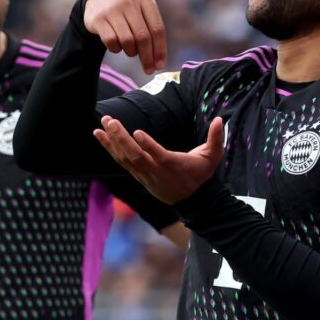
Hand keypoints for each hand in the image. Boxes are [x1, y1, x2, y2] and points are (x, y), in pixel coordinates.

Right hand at [84, 0, 166, 74]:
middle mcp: (130, 1)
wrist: (98, 0)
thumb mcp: (141, 12)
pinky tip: (117, 46)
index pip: (157, 29)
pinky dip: (116, 49)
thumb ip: (150, 31)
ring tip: (130, 50)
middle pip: (143, 37)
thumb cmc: (126, 12)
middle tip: (148, 70)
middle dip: (147, 57)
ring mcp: (113, 9)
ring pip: (128, 40)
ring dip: (131, 52)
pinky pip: (111, 41)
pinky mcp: (99, 19)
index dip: (160, 50)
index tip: (160, 65)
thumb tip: (158, 61)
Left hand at [94, 116, 224, 203]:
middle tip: (111, 121)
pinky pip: (121, 161)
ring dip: (112, 141)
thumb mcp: (213, 157)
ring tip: (102, 123)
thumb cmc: (201, 175)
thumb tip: (220, 119)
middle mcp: (156, 172)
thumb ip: (215, 138)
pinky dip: (109, 148)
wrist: (191, 201)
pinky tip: (100, 135)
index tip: (137, 132)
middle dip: (121, 139)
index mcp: (174, 166)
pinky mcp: (138, 175)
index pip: (159, 156)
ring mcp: (144, 175)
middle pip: (136, 157)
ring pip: (125, 159)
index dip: (148, 146)